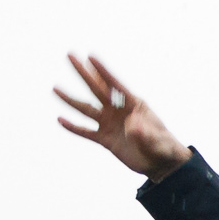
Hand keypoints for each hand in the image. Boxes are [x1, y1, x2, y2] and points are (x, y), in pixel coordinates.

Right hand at [55, 55, 191, 178]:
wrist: (160, 164)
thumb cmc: (163, 147)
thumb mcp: (157, 140)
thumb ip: (146, 133)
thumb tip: (132, 127)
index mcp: (133, 104)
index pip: (115, 84)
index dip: (102, 71)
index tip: (90, 56)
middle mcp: (118, 110)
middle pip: (97, 89)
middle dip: (83, 73)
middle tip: (70, 55)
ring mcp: (110, 124)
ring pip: (87, 109)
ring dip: (70, 100)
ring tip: (55, 88)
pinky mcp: (105, 140)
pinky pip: (86, 132)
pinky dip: (74, 127)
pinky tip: (60, 120)